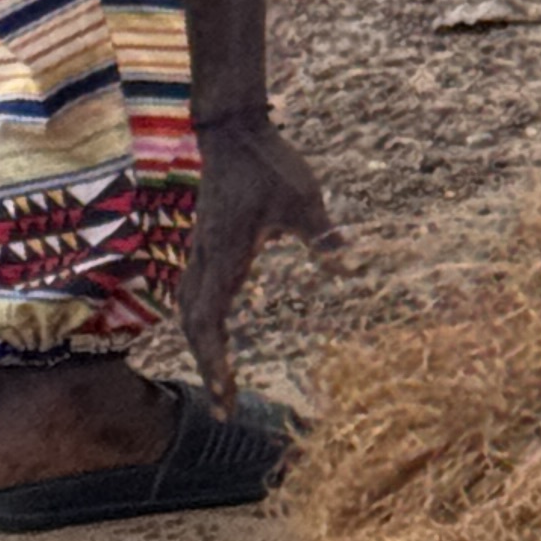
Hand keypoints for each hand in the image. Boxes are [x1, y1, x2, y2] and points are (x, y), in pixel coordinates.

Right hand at [180, 120, 340, 404]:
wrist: (232, 132)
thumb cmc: (269, 163)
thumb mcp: (304, 199)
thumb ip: (324, 235)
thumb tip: (350, 265)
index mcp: (225, 257)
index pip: (210, 321)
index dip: (215, 360)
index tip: (227, 392)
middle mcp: (205, 260)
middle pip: (195, 326)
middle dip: (208, 368)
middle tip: (225, 408)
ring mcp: (201, 253)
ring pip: (189, 311)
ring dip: (202, 347)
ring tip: (219, 380)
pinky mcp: (205, 245)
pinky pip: (194, 294)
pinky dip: (201, 323)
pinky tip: (216, 334)